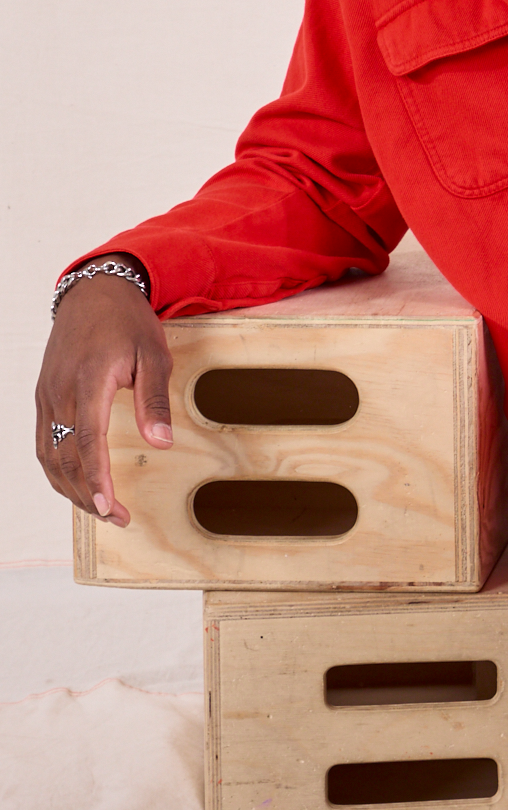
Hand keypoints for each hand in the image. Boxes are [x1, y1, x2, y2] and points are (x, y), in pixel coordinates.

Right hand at [35, 266, 172, 526]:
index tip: (110, 508)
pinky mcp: (44, 396)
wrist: (94, 291)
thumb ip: (156, 400)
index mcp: (88, 382)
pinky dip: (56, 469)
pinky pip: (43, 442)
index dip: (97, 481)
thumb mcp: (155, 355)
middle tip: (117, 518)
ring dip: (71, 487)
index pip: (88, 443)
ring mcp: (47, 395)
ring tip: (100, 509)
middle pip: (66, 457)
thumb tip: (161, 443)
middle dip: (89, 495)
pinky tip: (75, 484)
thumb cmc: (127, 322)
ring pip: (50, 454)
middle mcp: (60, 393)